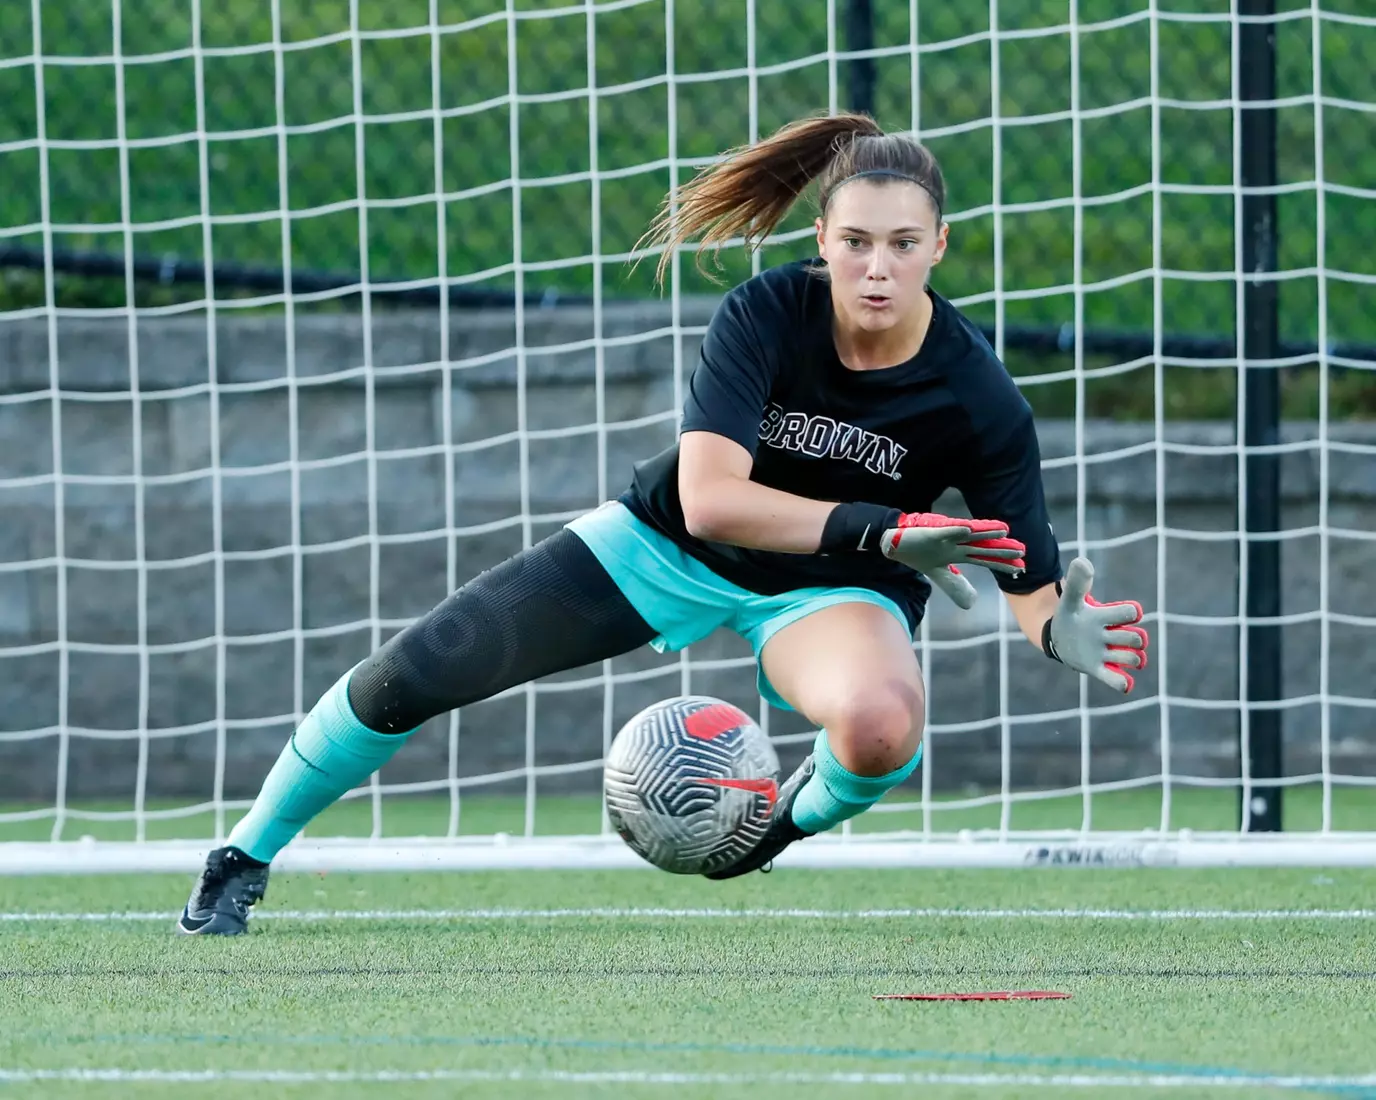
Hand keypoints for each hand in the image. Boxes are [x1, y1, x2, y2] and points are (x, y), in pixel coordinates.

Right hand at [881, 512, 1026, 610]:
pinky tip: (969, 529)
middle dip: (1002, 550)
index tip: (1020, 568)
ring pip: (970, 534)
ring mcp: (945, 536)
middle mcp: (956, 543)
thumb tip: (971, 604)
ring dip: (986, 533)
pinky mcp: (931, 531)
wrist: (893, 541)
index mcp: (958, 554)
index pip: (985, 559)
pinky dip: (956, 530)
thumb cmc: (916, 552)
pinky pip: (945, 530)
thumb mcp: (938, 573)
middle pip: (983, 547)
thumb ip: (954, 585)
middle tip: (1023, 551)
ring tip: (1004, 532)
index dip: (1002, 564)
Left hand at [1044, 557, 1148, 692]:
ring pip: (1131, 659)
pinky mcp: (1098, 669)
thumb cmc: (1070, 614)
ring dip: (1130, 659)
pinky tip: (1125, 684)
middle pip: (1135, 638)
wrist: (1058, 636)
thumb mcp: (1070, 598)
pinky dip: (1122, 682)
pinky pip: (1116, 679)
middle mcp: (1112, 635)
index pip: (1129, 613)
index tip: (1131, 612)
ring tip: (1117, 656)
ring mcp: (1107, 653)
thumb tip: (1081, 562)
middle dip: (1134, 638)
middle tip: (1118, 636)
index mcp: (1108, 616)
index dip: (1131, 613)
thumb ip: (1076, 582)